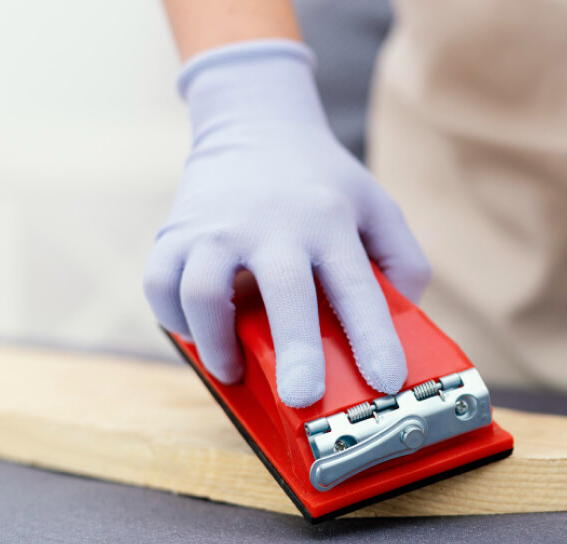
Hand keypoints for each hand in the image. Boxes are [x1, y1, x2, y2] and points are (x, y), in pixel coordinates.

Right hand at [143, 40, 429, 406]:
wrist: (255, 123)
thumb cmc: (323, 183)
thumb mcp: (378, 207)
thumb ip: (403, 262)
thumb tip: (405, 321)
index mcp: (330, 221)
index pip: (358, 287)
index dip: (373, 337)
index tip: (386, 381)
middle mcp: (273, 225)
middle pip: (284, 291)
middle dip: (295, 348)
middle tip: (303, 397)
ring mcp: (217, 228)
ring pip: (204, 292)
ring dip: (218, 343)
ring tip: (238, 369)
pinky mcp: (175, 234)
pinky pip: (161, 286)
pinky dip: (175, 320)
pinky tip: (201, 333)